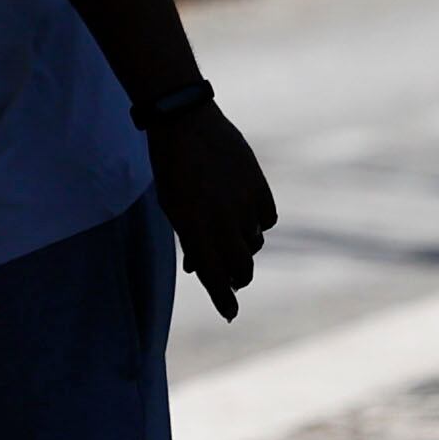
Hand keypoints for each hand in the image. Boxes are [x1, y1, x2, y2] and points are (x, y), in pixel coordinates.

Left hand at [148, 102, 276, 321]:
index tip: (230, 314)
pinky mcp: (259, 186)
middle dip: (237, 277)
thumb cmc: (171, 171)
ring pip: (254, 243)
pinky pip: (267, 219)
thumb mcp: (172, 209)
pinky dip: (258, 224)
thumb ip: (188, 239)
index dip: (221, 297)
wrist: (185, 125)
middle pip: (240, 265)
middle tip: (234, 280)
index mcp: (193, 228)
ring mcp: (243, 203)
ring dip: (244, 248)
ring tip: (232, 240)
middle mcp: (221, 220)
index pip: (212, 274)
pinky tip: (247, 219)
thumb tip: (197, 268)